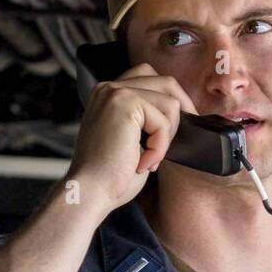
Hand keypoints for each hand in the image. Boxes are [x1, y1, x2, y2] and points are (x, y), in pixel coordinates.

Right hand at [64, 62, 198, 211]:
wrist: (90, 192)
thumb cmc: (110, 176)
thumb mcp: (132, 141)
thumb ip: (147, 121)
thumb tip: (180, 113)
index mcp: (108, 95)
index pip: (150, 79)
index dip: (170, 103)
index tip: (176, 129)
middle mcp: (109, 88)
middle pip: (165, 82)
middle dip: (180, 112)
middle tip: (174, 143)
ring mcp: (116, 92)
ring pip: (170, 102)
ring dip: (165, 138)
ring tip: (149, 159)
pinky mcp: (125, 103)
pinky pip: (163, 122)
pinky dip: (159, 148)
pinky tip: (142, 163)